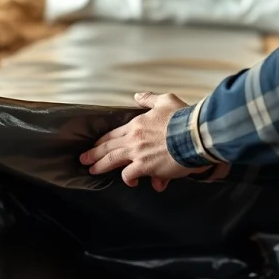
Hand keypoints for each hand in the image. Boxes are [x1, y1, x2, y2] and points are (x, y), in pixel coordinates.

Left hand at [79, 92, 209, 190]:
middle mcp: (134, 138)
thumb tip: (138, 96)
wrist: (195, 133)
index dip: (103, 139)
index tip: (95, 144)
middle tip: (83, 159)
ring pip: (112, 160)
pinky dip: (128, 179)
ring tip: (92, 170)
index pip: (114, 133)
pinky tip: (130, 182)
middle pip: (108, 146)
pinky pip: (129, 175)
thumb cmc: (184, 117)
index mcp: (137, 123)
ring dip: (100, 165)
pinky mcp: (145, 167)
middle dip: (94, 153)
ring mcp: (138, 153)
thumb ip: (150, 99)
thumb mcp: (166, 100)